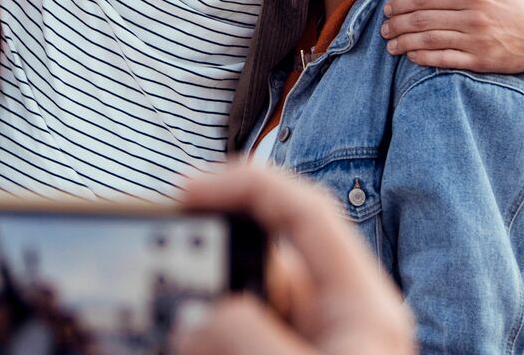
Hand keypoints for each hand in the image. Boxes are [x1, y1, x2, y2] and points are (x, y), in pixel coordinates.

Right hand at [176, 162, 412, 354]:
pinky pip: (240, 339)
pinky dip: (210, 336)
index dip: (249, 184)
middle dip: (212, 260)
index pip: (307, 213)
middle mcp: (339, 320)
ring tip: (168, 326)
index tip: (189, 188)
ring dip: (204, 311)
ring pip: (246, 305)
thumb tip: (196, 318)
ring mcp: (314, 344)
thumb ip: (246, 335)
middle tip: (162, 274)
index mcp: (361, 306)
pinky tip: (178, 342)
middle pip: (265, 261)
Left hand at [381, 0, 523, 73]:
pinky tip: (411, 56)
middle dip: (397, 24)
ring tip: (390, 45)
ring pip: (430, 41)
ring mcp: (476, 41)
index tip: (387, 8)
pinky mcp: (480, 61)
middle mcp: (473, 17)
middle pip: (424, 20)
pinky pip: (445, 60)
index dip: (402, 3)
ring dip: (404, 43)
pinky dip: (423, 58)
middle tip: (383, 28)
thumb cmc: (513, 5)